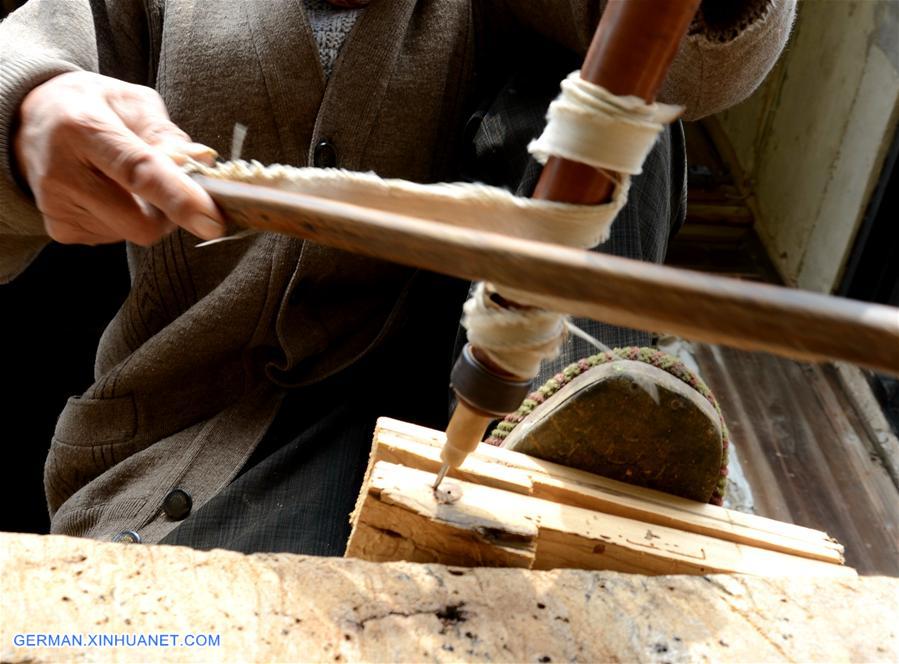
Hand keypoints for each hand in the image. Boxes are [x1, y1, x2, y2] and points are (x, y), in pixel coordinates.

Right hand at [13, 71, 224, 245]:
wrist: (34, 121)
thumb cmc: (95, 108)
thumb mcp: (133, 103)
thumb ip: (170, 135)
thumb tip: (204, 166)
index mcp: (84, 127)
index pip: (139, 172)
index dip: (180, 199)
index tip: (213, 221)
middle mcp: (63, 171)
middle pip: (141, 222)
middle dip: (171, 213)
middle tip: (171, 186)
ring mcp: (59, 206)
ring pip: (133, 232)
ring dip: (149, 213)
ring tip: (127, 181)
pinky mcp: (62, 229)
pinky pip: (117, 237)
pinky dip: (127, 219)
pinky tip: (110, 193)